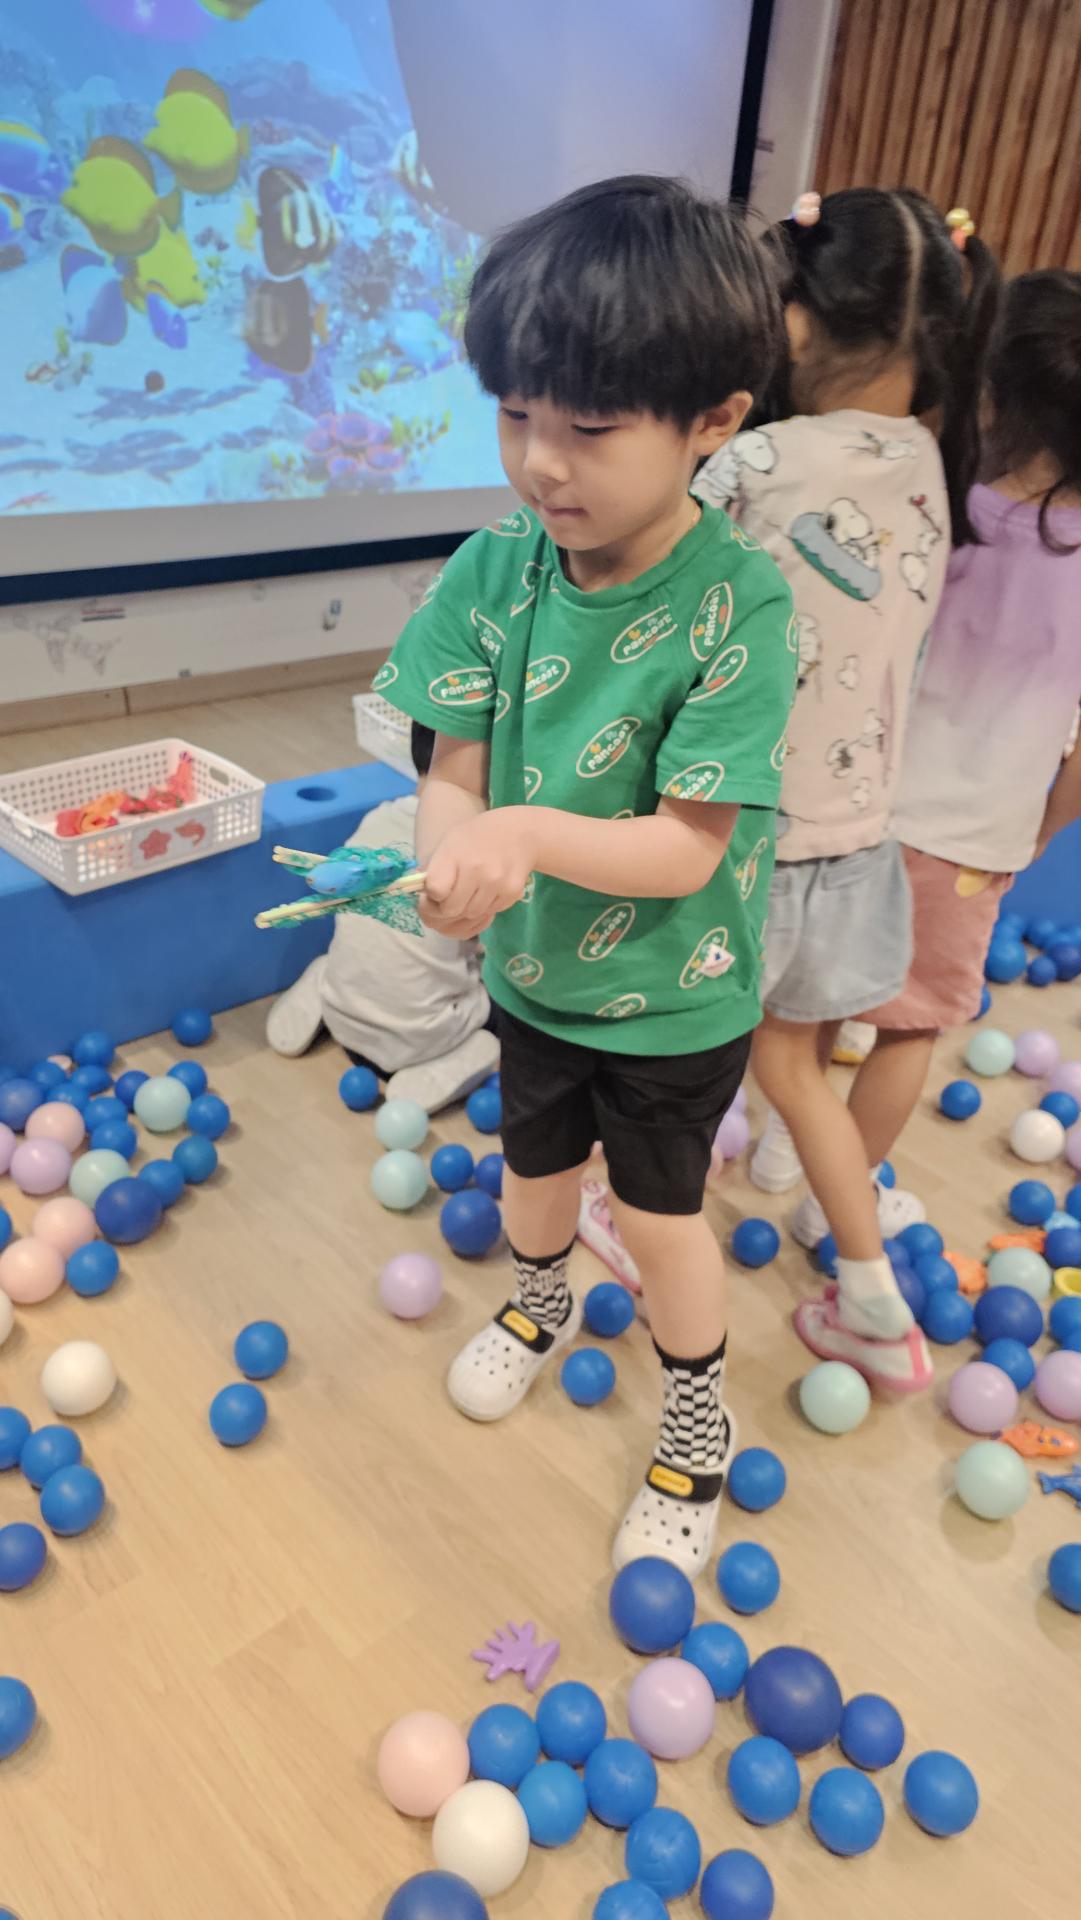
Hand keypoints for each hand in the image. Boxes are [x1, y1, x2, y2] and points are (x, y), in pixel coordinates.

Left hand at [420, 808, 534, 937]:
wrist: (519, 832)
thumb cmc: (476, 837)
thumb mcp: (449, 843)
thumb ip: (433, 869)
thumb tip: (419, 894)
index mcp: (455, 854)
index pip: (435, 890)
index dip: (432, 895)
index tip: (435, 890)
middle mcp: (476, 869)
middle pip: (451, 909)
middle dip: (446, 907)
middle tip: (450, 897)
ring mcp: (496, 882)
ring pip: (471, 914)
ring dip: (467, 908)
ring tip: (471, 890)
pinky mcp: (512, 892)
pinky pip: (490, 912)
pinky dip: (486, 906)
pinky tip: (488, 888)